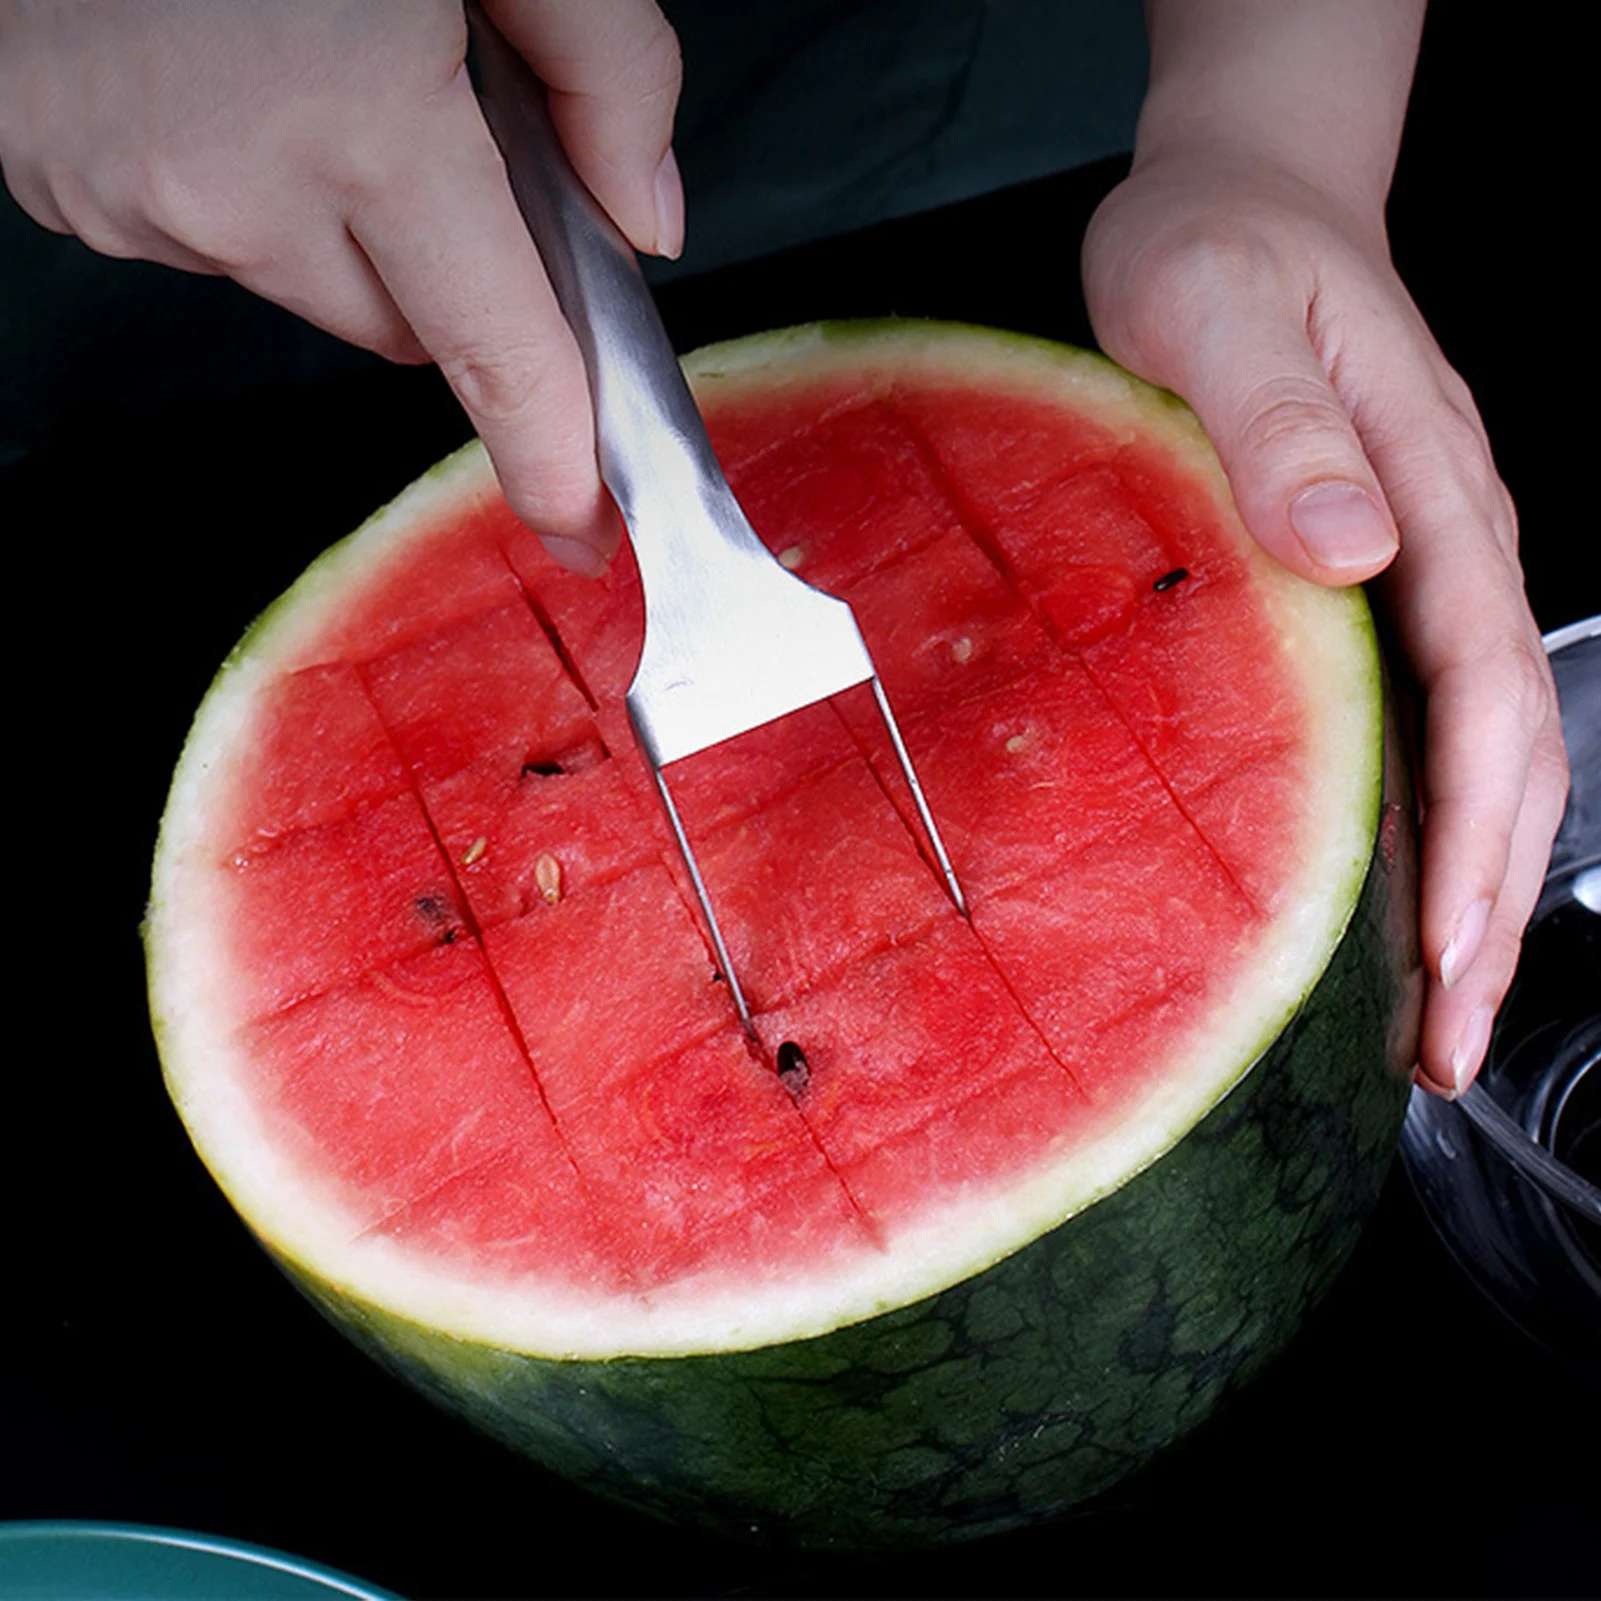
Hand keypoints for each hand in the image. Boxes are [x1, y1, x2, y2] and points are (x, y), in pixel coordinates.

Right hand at [0, 0, 683, 574]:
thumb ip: (606, 71)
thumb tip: (643, 222)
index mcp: (362, 116)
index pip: (496, 350)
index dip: (551, 455)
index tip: (581, 526)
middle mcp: (237, 186)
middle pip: (405, 326)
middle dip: (442, 263)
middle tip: (424, 128)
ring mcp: (134, 195)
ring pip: (303, 282)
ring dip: (332, 214)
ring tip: (295, 67)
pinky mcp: (61, 181)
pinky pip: (204, 237)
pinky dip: (237, 184)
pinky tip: (214, 72)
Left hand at [1083, 145, 1568, 1096]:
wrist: (1238, 203)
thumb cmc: (1217, 247)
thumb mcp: (1220, 305)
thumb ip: (1280, 421)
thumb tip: (1352, 548)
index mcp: (1427, 489)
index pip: (1482, 684)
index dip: (1476, 825)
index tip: (1453, 952)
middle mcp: (1445, 543)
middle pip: (1507, 749)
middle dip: (1490, 905)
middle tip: (1451, 1051)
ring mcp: (1417, 568)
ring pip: (1476, 753)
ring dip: (1466, 889)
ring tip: (1434, 1022)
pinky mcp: (1369, 582)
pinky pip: (1416, 724)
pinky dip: (1417, 827)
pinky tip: (1385, 904)